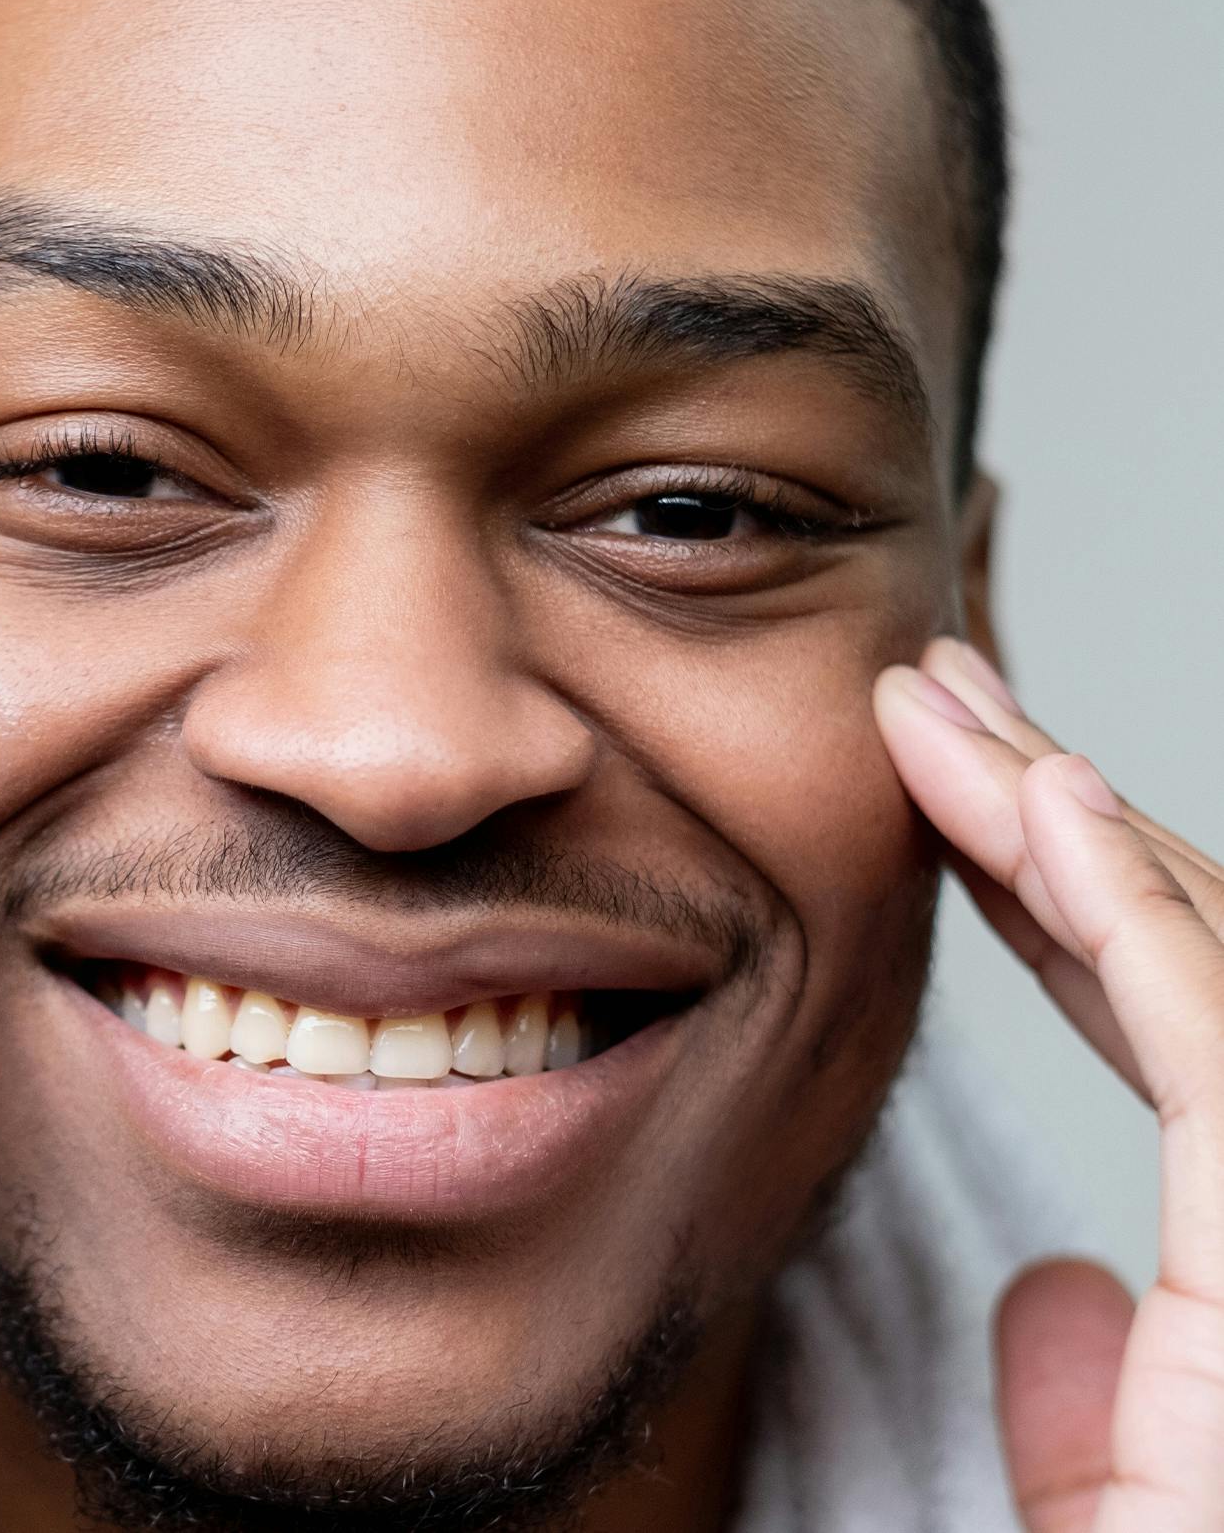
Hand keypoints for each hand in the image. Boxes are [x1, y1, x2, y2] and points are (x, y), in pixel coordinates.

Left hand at [876, 637, 1223, 1531]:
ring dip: (1079, 830)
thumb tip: (1051, 1295)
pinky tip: (1044, 814)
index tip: (957, 798)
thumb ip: (1113, 1431)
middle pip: (1195, 979)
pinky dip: (1150, 934)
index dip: (1062, 902)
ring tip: (958, 713)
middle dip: (1055, 824)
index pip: (1168, 1041)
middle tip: (939, 702)